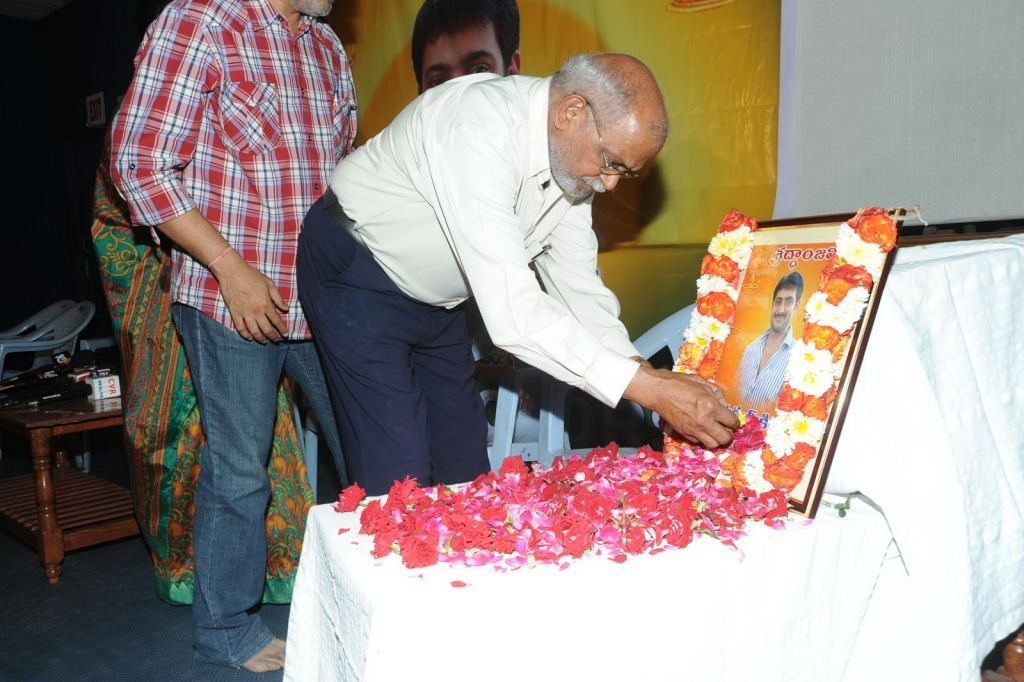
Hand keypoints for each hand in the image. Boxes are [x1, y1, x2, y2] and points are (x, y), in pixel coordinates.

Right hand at [210, 251, 288, 342]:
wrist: (232, 272)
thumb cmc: (252, 276)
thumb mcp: (269, 284)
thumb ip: (278, 298)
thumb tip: (286, 309)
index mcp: (266, 304)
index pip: (277, 321)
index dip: (282, 330)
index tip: (286, 335)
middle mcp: (256, 311)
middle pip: (267, 330)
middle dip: (273, 337)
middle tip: (277, 340)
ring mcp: (245, 313)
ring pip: (254, 332)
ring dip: (260, 339)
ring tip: (265, 341)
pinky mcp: (234, 313)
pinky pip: (240, 328)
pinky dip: (245, 335)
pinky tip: (249, 338)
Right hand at [623, 366, 737, 448]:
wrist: (659, 391)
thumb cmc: (680, 383)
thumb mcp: (703, 382)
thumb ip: (718, 395)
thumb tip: (725, 407)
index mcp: (711, 406)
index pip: (732, 422)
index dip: (735, 422)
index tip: (733, 421)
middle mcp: (704, 421)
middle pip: (725, 438)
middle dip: (728, 434)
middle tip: (726, 428)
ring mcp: (693, 429)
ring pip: (713, 444)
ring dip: (716, 439)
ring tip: (714, 431)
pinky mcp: (684, 433)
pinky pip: (699, 442)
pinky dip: (703, 438)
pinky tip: (701, 429)